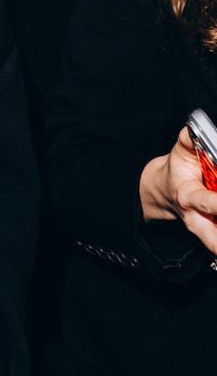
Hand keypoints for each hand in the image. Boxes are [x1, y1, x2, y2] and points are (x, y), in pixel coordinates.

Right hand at [139, 127, 216, 256]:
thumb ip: (188, 140)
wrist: (164, 191)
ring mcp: (205, 231)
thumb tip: (192, 130)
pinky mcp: (212, 235)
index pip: (206, 202)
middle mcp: (196, 219)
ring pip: (214, 244)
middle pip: (211, 238)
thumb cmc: (178, 170)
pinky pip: (216, 244)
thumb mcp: (181, 152)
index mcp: (188, 197)